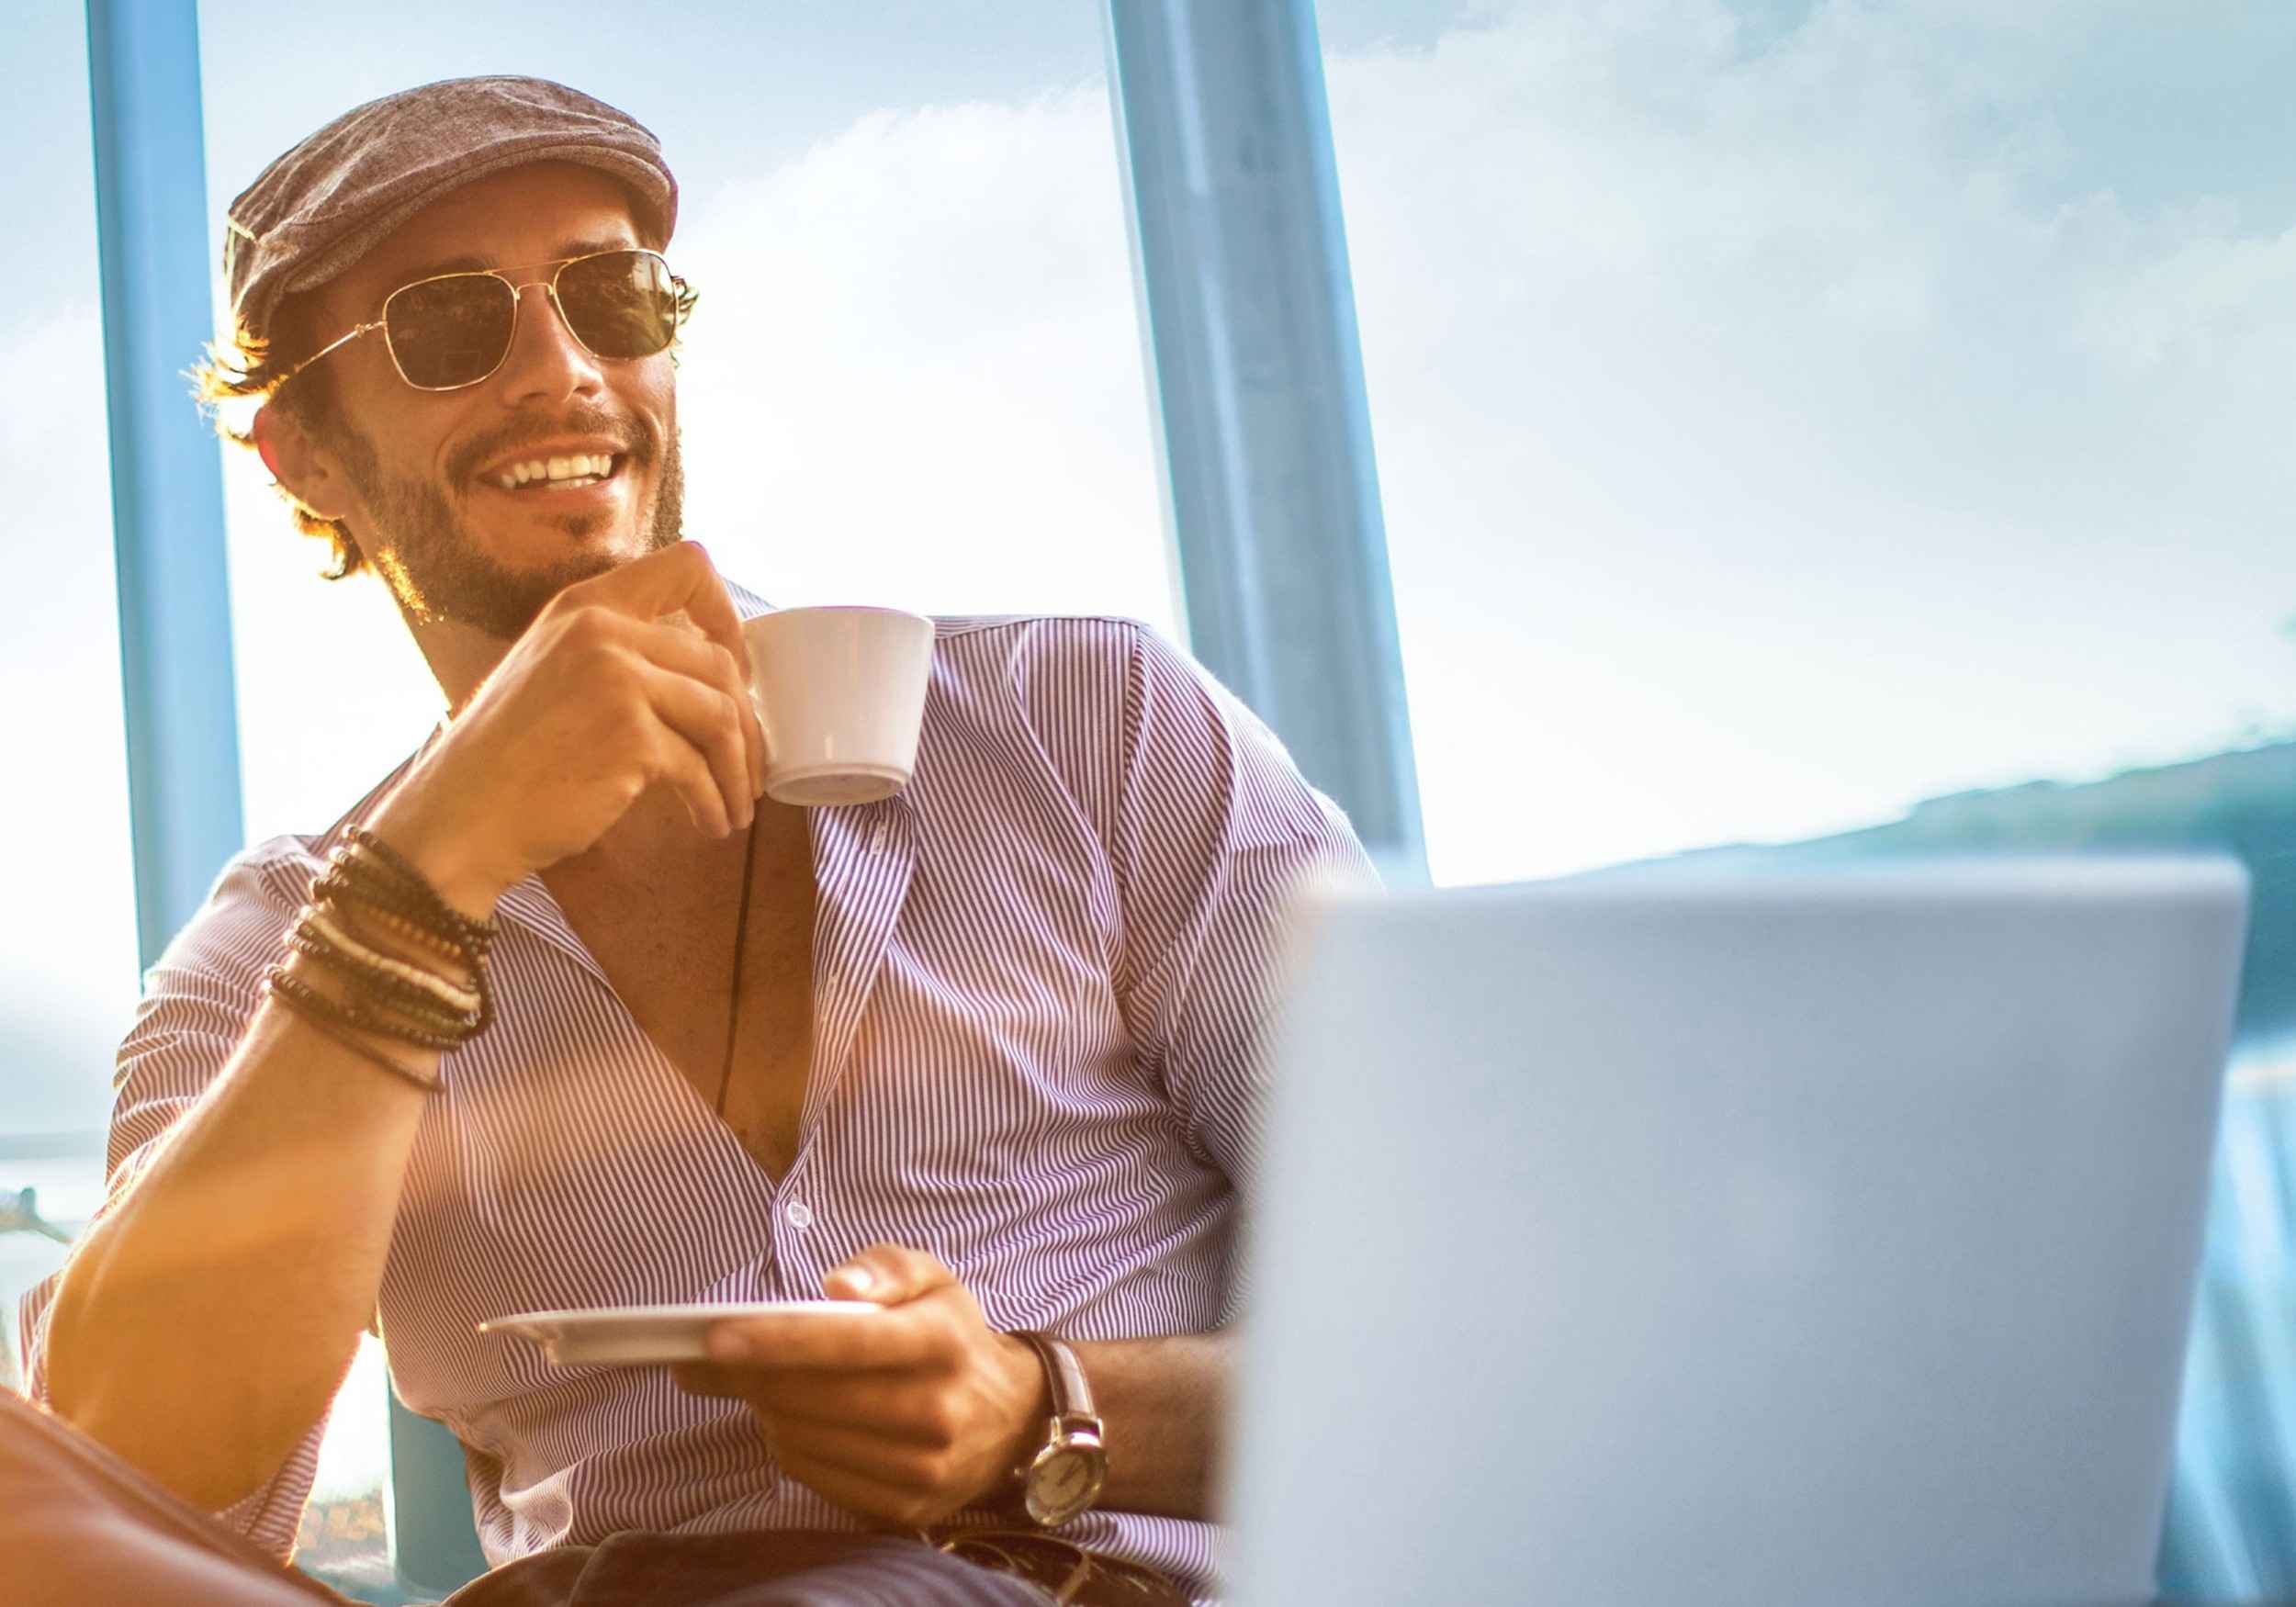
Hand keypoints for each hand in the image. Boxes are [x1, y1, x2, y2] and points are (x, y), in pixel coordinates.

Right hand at [363, 541, 767, 913]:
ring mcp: (617, 679)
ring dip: (738, 769)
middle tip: (747, 767)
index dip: (728, 614)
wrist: (459, 818)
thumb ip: (613, 655)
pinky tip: (711, 824)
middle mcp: (602, 630)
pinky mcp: (630, 736)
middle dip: (745, 723)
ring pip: (722, 716)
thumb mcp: (553, 673)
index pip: (688, 566)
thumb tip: (700, 678)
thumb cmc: (507, 760)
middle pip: (719, 662)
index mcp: (585, 605)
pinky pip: (699, 768)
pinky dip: (714, 801)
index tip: (737, 671)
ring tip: (734, 806)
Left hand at [672, 1245, 1047, 1528]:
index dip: (776, 1341)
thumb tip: (836, 1288)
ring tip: (757, 1382)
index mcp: (941, 1341)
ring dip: (765, 1410)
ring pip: (805, 1440)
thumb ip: (885, 1267)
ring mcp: (922, 1467)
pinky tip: (790, 1420)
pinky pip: (815, 1477)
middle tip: (711, 1357)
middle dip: (750, 1375)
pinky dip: (789, 1446)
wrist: (1011, 1417)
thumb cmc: (952, 1336)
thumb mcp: (933, 1280)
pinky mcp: (905, 1506)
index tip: (713, 1338)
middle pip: (814, 1398)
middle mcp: (936, 1409)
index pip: (848, 1342)